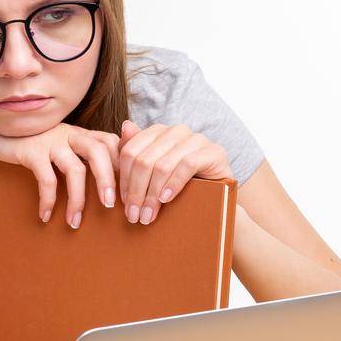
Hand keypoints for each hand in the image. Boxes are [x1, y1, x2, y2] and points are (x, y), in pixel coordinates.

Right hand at [0, 121, 120, 228]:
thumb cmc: (31, 147)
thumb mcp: (59, 147)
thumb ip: (80, 156)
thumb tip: (106, 185)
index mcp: (80, 133)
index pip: (111, 142)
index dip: (122, 165)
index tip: (126, 191)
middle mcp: (69, 133)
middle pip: (100, 151)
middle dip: (108, 180)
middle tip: (111, 205)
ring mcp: (50, 140)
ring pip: (75, 169)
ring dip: (78, 198)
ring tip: (75, 221)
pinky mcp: (32, 150)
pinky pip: (47, 179)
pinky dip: (49, 200)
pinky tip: (46, 215)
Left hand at [117, 120, 233, 225]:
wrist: (218, 193)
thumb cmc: (182, 182)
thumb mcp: (154, 171)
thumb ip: (137, 152)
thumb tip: (125, 126)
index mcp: (157, 132)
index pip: (129, 152)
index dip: (123, 179)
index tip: (121, 203)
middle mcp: (175, 131)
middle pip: (143, 161)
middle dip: (136, 192)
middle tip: (134, 215)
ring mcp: (195, 139)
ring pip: (162, 166)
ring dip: (152, 195)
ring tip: (148, 215)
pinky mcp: (213, 151)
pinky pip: (187, 166)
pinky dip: (173, 184)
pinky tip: (166, 200)